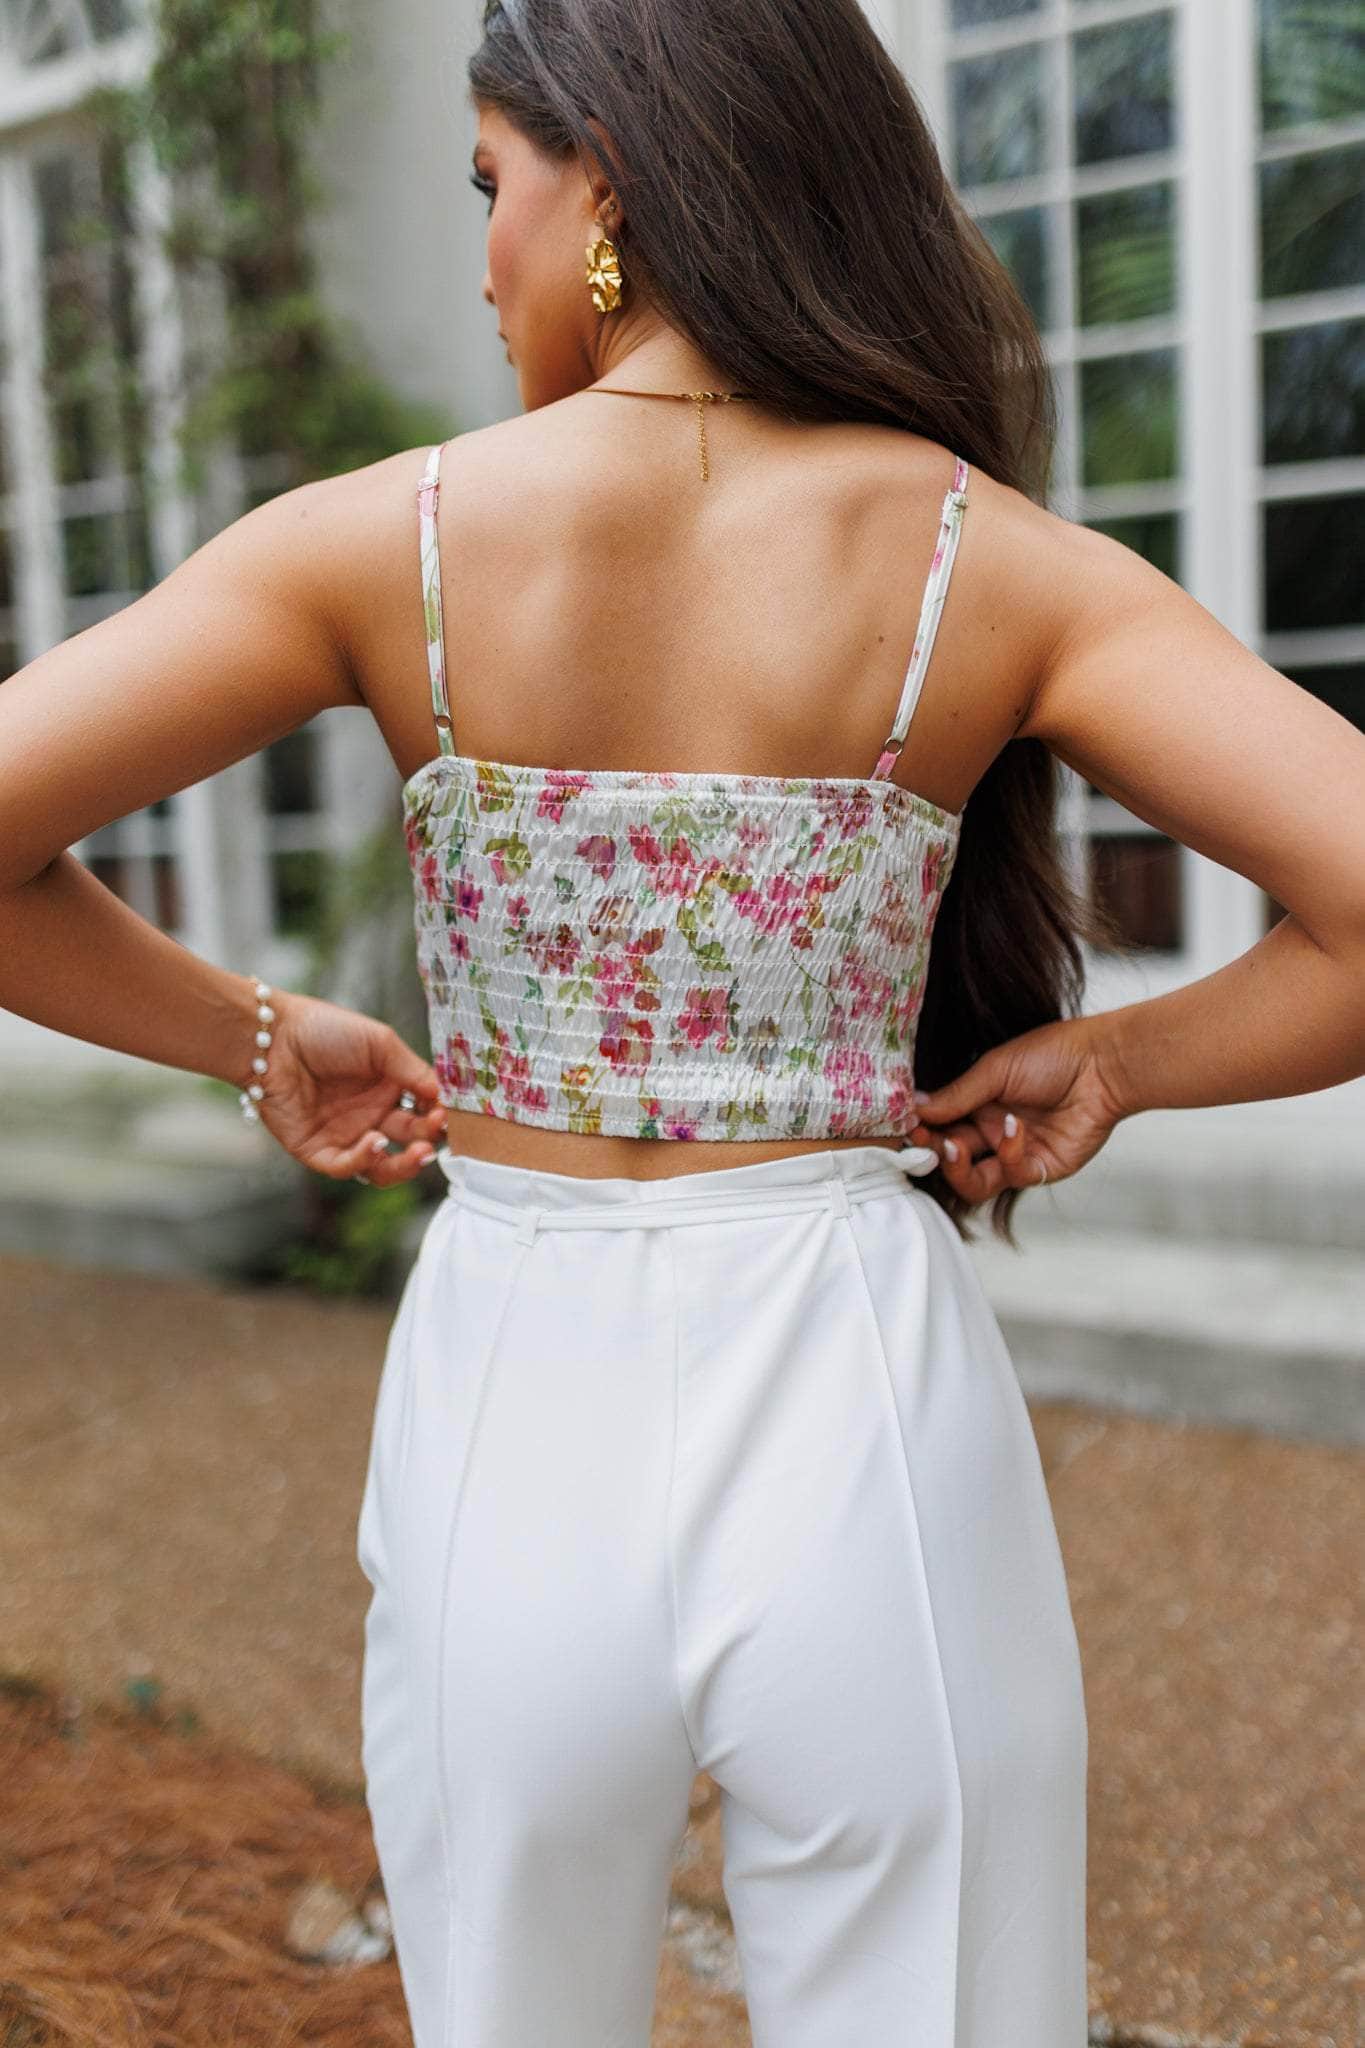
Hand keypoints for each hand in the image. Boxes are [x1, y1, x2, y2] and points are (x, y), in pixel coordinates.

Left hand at [251, 991, 447, 1183]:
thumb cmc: (324, 1030)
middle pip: (409, 1141)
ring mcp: (344, 1135)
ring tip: (419, 1151)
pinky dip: (364, 1160)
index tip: (451, 1114)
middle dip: (429, 1141)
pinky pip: (346, 1167)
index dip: (440, 1117)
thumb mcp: (380, 1043)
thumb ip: (413, 1071)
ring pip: (382, 1167)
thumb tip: (444, 1097)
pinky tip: (374, 1141)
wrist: (272, 1037)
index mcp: (388, 1089)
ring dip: (404, 1165)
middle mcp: (369, 1116)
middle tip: (438, 1132)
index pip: (424, 1112)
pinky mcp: (316, 1150)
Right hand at [908, 1016, 1129, 1205]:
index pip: (939, 1127)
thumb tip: (914, 1108)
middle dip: (933, 1152)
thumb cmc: (1053, 1055)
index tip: (908, 1125)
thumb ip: (956, 1095)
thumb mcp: (994, 1070)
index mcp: (977, 1105)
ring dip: (957, 1168)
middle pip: (950, 1159)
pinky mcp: (1040, 1168)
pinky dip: (1008, 1153)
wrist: (1103, 1064)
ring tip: (954, 1147)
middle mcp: (991, 1132)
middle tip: (926, 1140)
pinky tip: (1015, 1127)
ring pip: (973, 1182)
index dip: (921, 1131)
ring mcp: (1014, 1153)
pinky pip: (1012, 1174)